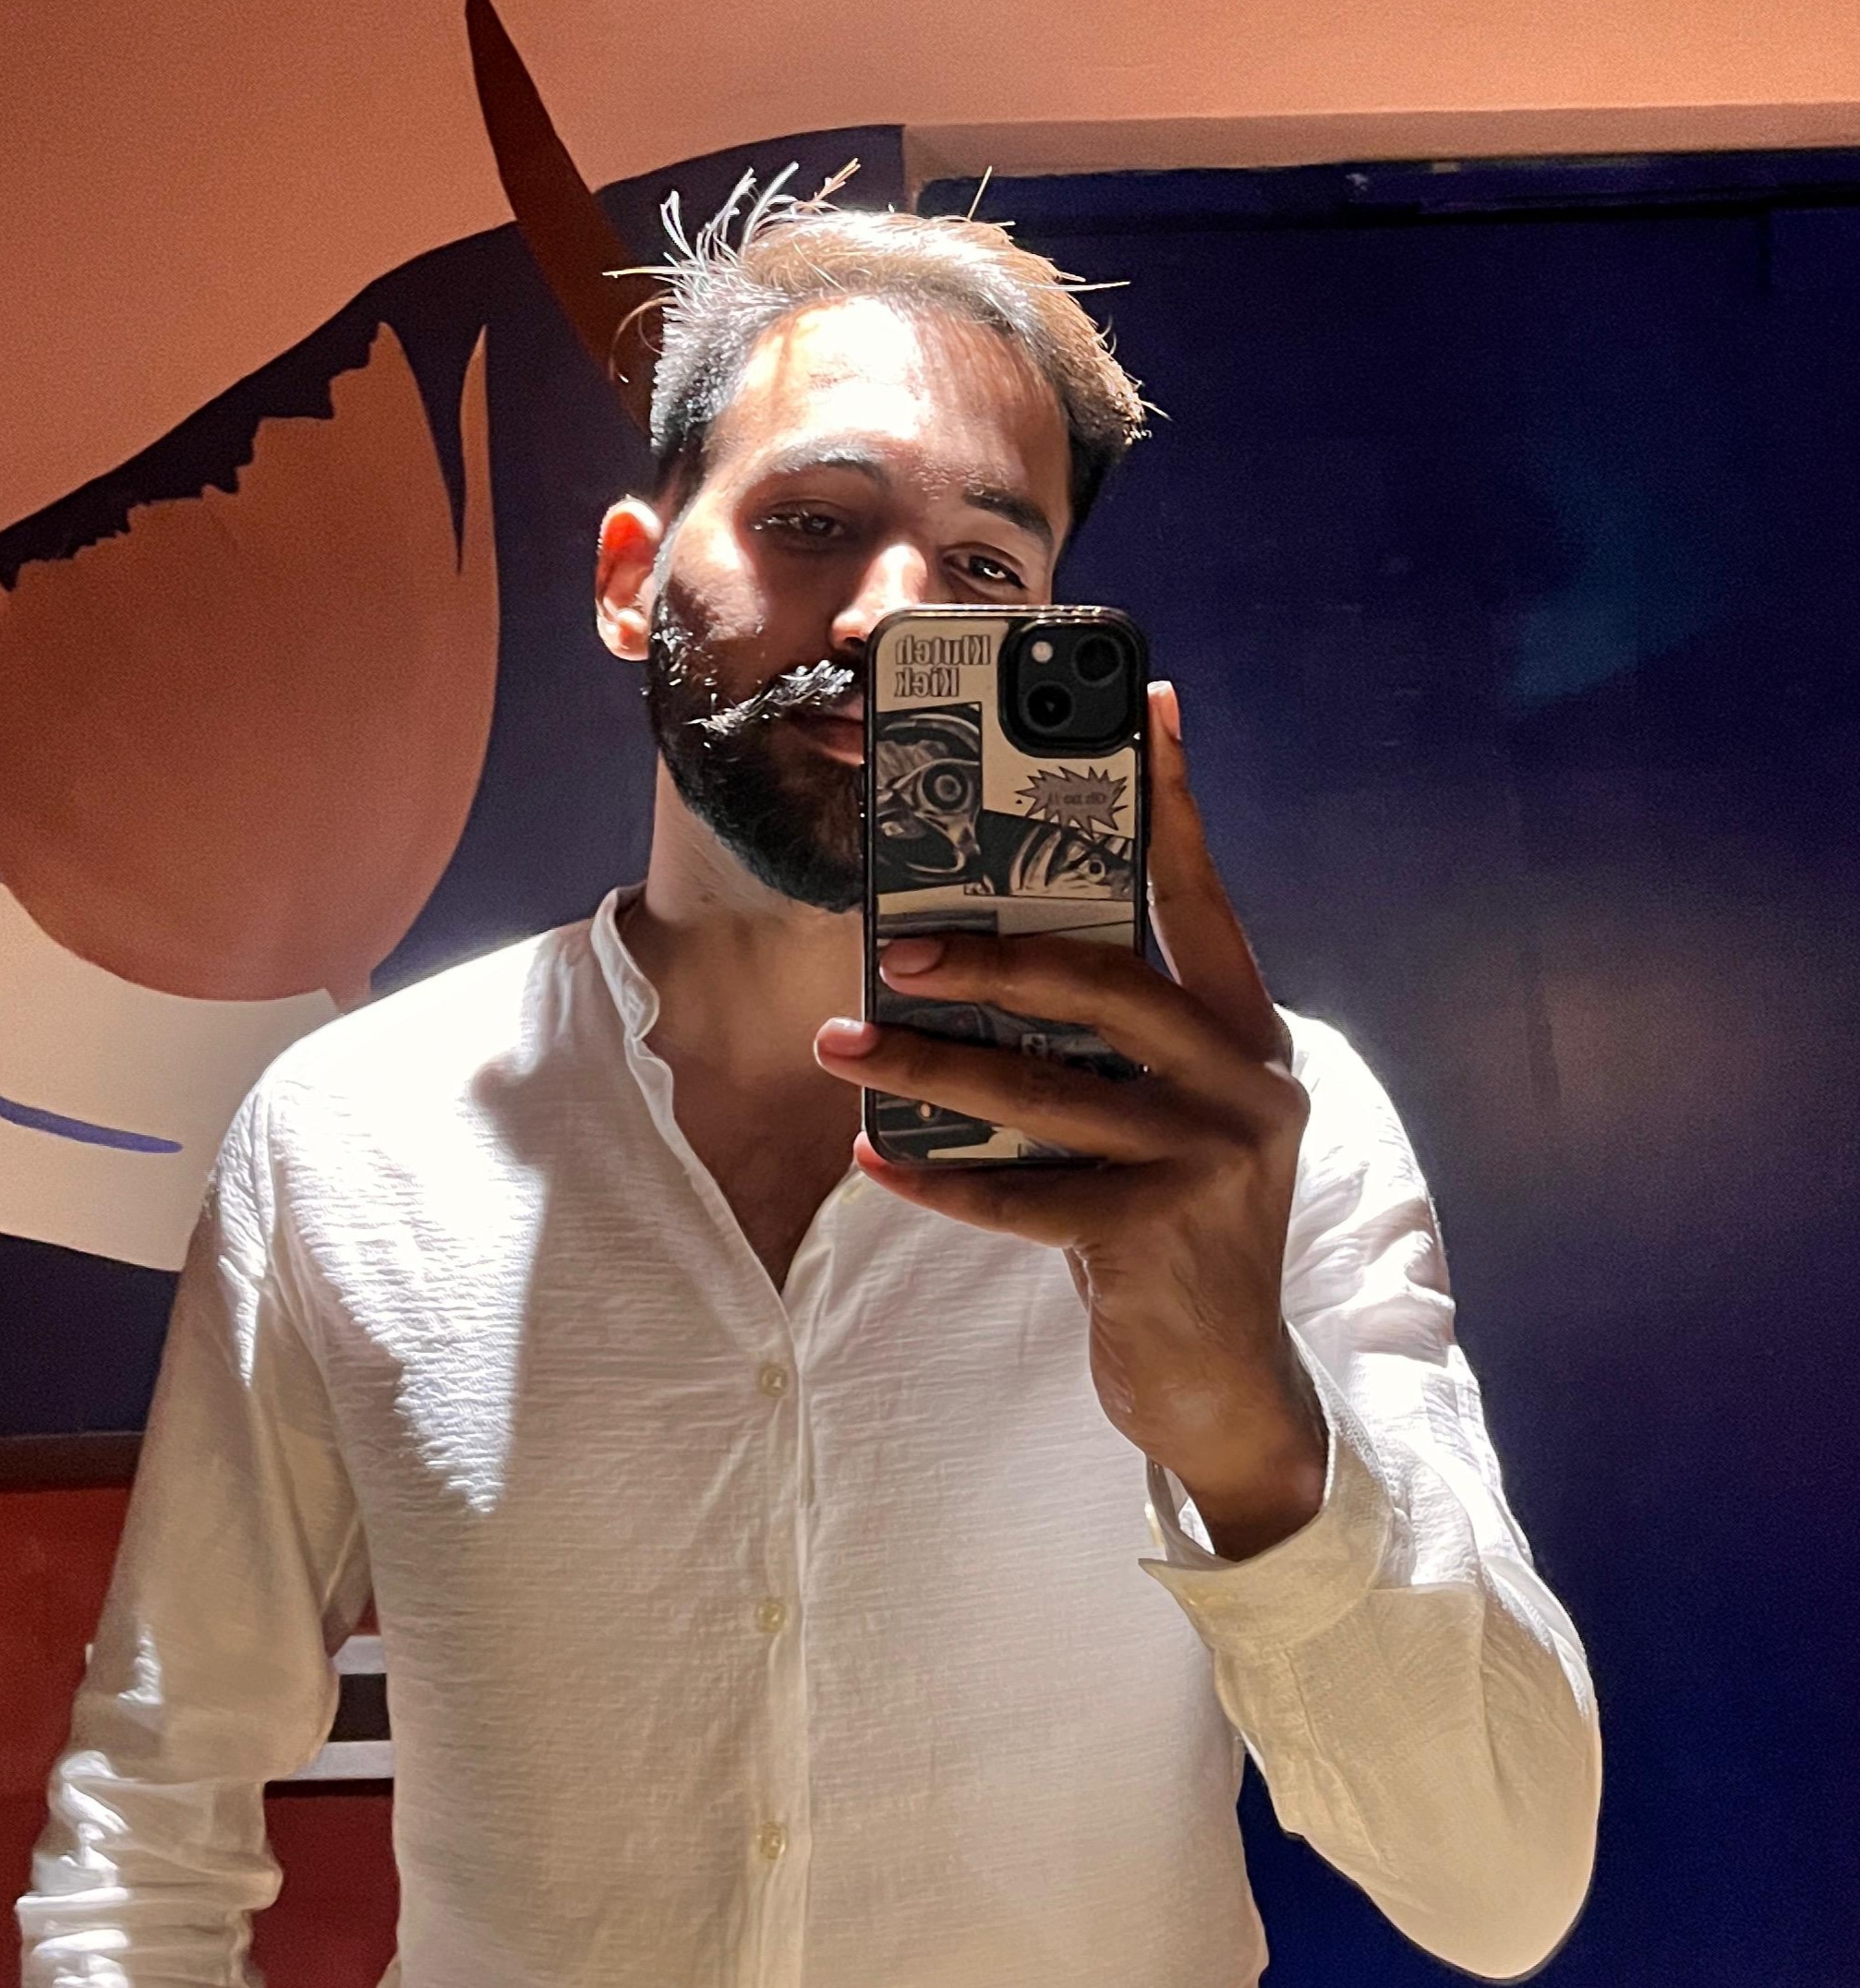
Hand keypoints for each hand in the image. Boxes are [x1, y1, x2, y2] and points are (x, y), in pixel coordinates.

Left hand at [814, 681, 1324, 1557]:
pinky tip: (872, 1156)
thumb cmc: (1168, 1220)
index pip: (1200, 898)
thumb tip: (973, 951)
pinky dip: (940, 1177)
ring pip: (1048, 1091)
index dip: (1171, 803)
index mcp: (1245, 1030)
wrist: (1225, 1383)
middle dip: (991, 952)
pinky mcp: (1161, 1238)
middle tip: (894, 940)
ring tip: (843, 1045)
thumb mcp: (1159, 1113)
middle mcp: (1245, 1082)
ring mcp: (1211, 1162)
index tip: (1143, 705)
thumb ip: (1107, 1039)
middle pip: (1107, 985)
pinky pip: (1025, 1196)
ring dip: (929, 1066)